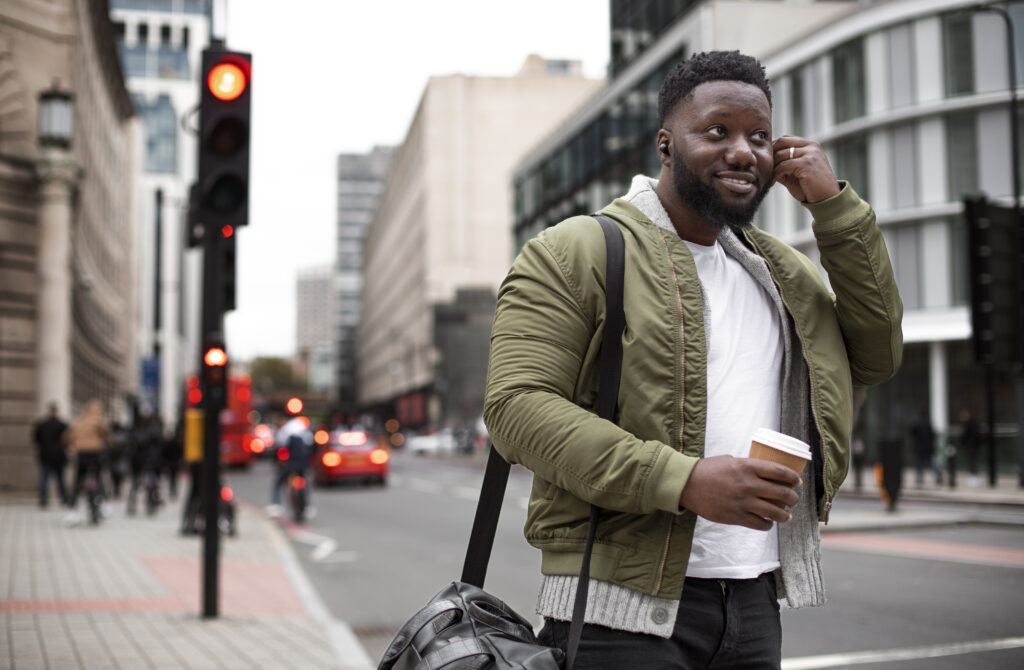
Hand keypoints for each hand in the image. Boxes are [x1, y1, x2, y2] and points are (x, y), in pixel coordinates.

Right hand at [679, 455, 800, 530]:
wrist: (687, 484)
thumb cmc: (707, 470)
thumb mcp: (730, 460)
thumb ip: (747, 467)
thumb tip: (763, 473)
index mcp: (748, 467)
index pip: (780, 472)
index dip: (793, 478)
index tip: (797, 482)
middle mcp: (748, 484)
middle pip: (781, 493)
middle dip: (793, 498)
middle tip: (793, 499)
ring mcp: (743, 502)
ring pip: (774, 512)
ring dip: (785, 515)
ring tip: (786, 515)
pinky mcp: (736, 516)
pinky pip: (760, 524)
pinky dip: (768, 525)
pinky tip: (768, 523)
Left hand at [772, 136, 840, 203]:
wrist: (827, 199)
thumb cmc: (811, 188)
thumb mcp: (795, 173)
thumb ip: (783, 166)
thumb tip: (766, 164)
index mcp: (810, 145)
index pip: (786, 139)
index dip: (773, 148)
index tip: (766, 162)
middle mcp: (811, 146)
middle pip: (782, 142)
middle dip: (770, 154)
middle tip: (764, 168)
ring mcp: (810, 153)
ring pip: (781, 154)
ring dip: (771, 167)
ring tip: (767, 177)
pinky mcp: (807, 163)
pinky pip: (784, 165)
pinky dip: (775, 174)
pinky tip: (772, 183)